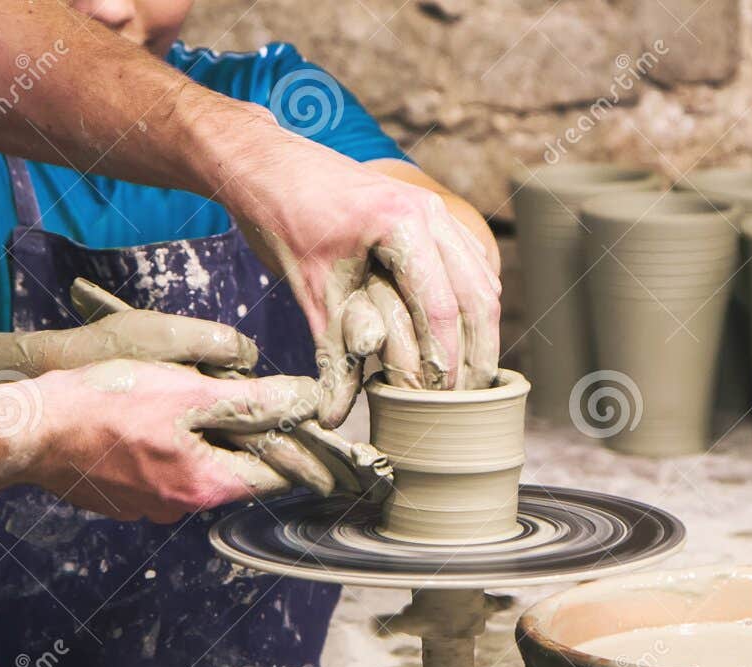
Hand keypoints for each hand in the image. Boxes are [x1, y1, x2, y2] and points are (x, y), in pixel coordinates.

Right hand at [0, 312, 338, 495]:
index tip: (313, 424)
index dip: (298, 445)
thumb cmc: (104, 404)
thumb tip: (305, 402)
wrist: (27, 429)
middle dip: (247, 436)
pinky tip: (150, 419)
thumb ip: (251, 401)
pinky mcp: (123, 498)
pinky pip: (163, 471)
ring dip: (205, 439)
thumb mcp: (188, 392)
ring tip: (190, 400)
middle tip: (250, 398)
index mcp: (207, 484)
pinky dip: (168, 447)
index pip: (276, 474)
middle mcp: (182, 507)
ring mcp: (150, 506)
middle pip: (237, 471)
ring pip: (199, 469)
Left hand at [222, 116, 501, 421]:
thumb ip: (330, 356)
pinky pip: (470, 264)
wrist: (269, 165)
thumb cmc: (284, 221)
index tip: (442, 395)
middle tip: (470, 395)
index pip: (440, 305)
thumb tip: (334, 415)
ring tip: (472, 374)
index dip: (445, 357)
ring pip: (482, 278)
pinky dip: (473, 303)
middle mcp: (429, 211)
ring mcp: (435, 209)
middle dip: (478, 350)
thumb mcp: (309, 294)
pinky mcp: (432, 214)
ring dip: (482, 329)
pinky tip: (465, 337)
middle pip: (478, 294)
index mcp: (400, 223)